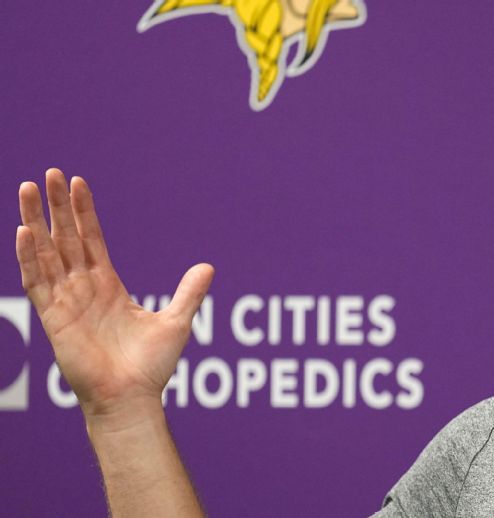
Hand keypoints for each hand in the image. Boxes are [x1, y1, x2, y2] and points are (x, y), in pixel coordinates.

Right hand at [15, 169, 213, 417]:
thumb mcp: (176, 322)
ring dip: (36, 222)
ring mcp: (65, 302)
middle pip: (65, 239)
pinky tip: (24, 232)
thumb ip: (188, 293)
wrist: (132, 398)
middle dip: (57, 207)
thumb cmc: (151, 367)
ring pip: (46, 253)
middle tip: (49, 173)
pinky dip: (29, 258)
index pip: (92, 240)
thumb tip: (208, 266)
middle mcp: (83, 289)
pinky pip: (37, 283)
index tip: (78, 182)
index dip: (84, 212)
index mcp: (108, 286)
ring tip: (29, 189)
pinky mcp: (53, 318)